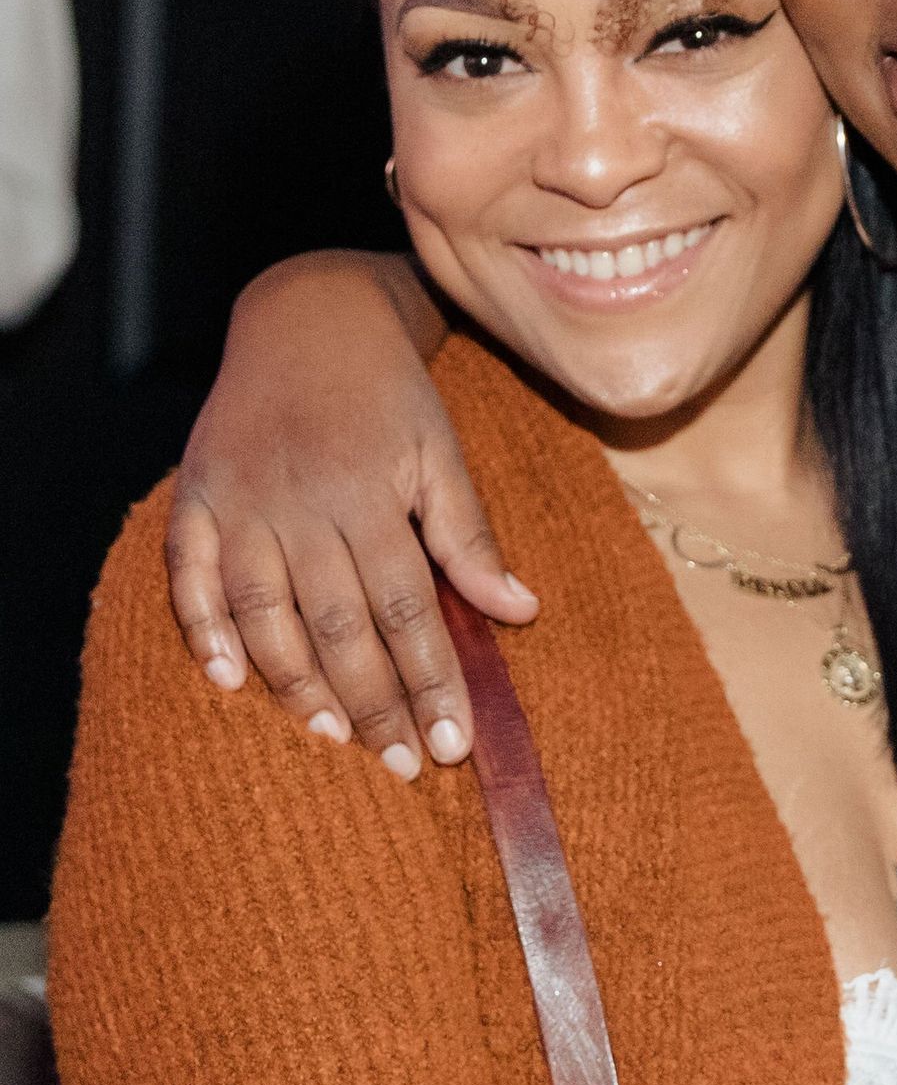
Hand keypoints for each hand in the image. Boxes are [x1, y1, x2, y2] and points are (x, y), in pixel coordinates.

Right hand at [166, 252, 534, 772]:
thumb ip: (469, 534)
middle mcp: (301, 503)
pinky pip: (189, 577)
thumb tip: (519, 612)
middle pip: (339, 625)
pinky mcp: (195, 499)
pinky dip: (204, 630)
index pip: (408, 608)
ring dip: (298, 685)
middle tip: (408, 767)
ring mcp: (241, 503)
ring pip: (264, 614)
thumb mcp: (440, 449)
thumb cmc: (386, 392)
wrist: (306, 317)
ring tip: (337, 741)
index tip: (457, 743)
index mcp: (369, 493)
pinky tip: (230, 682)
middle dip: (377, 705)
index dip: (432, 680)